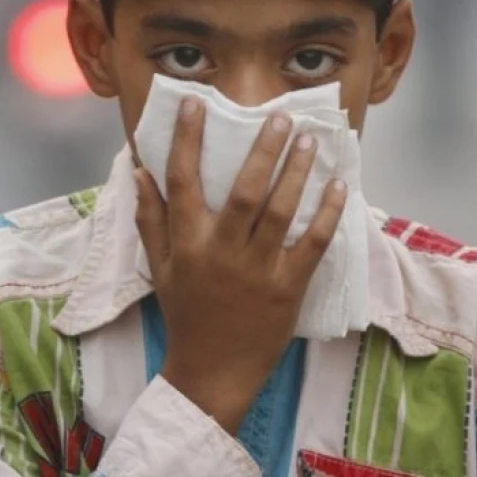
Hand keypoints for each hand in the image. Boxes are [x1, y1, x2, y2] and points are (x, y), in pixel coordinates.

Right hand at [133, 96, 346, 434]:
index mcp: (188, 243)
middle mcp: (222, 252)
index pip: (184, 180)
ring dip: (297, 173)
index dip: (187, 139)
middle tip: (279, 116)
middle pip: (245, 191)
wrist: (213, 372)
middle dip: (263, 150)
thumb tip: (139, 169)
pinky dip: (327, 215)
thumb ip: (150, 218)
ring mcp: (258, 271)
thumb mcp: (161, 267)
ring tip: (310, 140)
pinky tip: (338, 187)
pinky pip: (313, 245)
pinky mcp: (289, 289)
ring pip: (281, 212)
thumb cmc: (186, 314)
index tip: (196, 103)